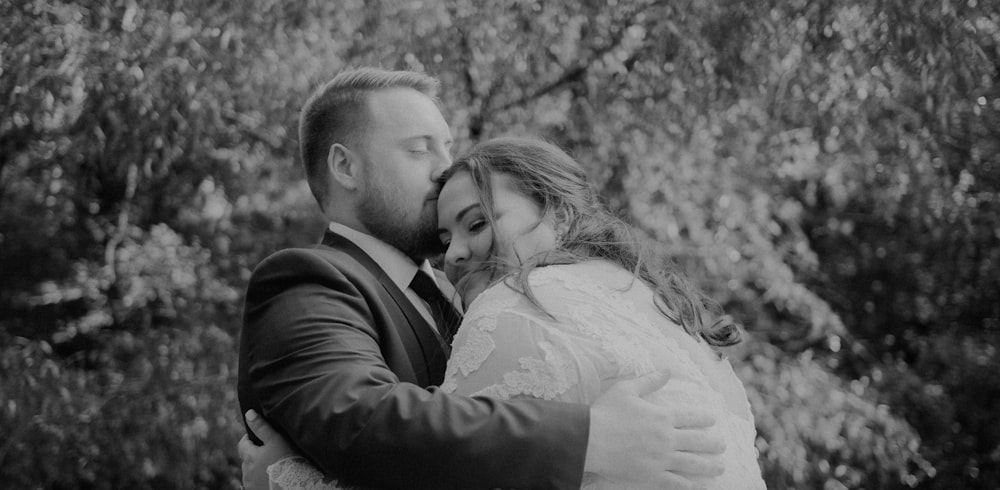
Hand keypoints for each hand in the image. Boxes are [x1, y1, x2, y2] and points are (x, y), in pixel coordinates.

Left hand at [238, 410, 296, 489]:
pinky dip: (260, 479)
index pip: (242, 444)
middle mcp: (246, 471)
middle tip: (271, 453)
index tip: (260, 438)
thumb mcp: (276, 440)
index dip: (250, 439)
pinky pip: (255, 483)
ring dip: (258, 468)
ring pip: (251, 472)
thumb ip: (261, 427)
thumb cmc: (287, 461)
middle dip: (255, 454)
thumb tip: (248, 413)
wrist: (294, 485)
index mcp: (249, 456)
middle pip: (247, 458)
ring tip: (273, 467)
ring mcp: (250, 483)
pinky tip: (271, 478)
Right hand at [584, 371, 725, 489]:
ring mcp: (661, 459)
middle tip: (723, 446)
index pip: (691, 417)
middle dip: (713, 444)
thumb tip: (668, 370)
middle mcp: (666, 438)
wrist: (589, 439)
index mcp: (662, 416)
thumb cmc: (605, 412)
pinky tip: (698, 485)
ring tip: (720, 467)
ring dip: (709, 466)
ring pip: (692, 463)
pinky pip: (675, 482)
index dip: (704, 418)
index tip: (712, 420)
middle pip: (698, 442)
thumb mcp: (627, 389)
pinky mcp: (651, 475)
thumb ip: (650, 380)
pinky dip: (689, 485)